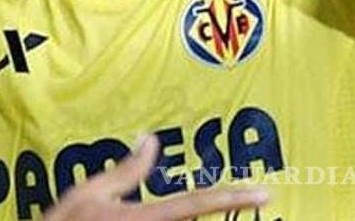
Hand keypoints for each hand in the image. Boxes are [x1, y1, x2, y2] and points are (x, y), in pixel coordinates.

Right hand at [43, 136, 268, 220]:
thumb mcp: (89, 191)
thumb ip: (127, 170)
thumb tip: (151, 141)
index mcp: (146, 218)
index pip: (198, 203)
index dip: (234, 196)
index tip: (264, 193)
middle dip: (226, 211)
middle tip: (251, 199)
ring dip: (202, 218)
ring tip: (228, 201)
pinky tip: (188, 215)